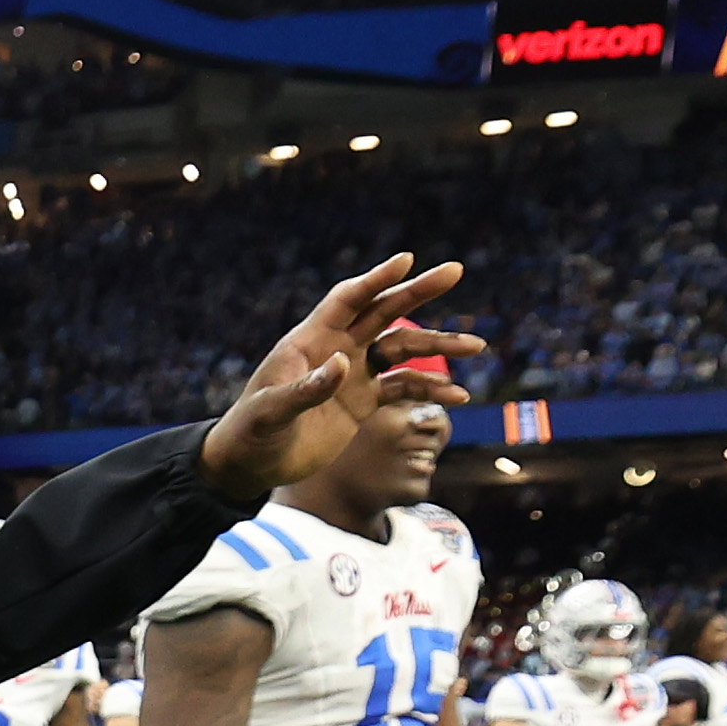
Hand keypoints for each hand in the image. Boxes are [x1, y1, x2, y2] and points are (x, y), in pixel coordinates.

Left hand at [200, 256, 478, 499]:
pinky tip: (457, 395)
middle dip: (418, 291)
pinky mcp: (363, 401)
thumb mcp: (270, 412)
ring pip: (403, 349)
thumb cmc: (250, 432)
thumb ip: (304, 390)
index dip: (376, 279)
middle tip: (455, 271)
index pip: (347, 299)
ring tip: (476, 347)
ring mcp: (353, 374)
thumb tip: (344, 365)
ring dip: (439, 347)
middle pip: (384, 311)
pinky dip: (430, 389)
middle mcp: (337, 348)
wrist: (250, 465)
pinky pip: (404, 388)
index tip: (407, 260)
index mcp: (310, 339)